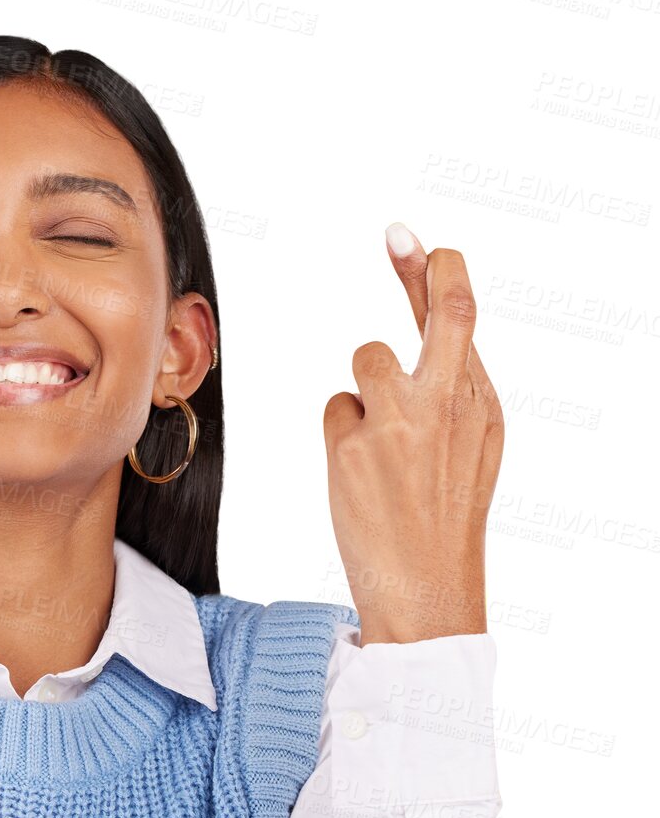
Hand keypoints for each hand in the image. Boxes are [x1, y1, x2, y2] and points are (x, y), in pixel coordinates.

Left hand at [322, 224, 504, 644]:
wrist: (426, 583)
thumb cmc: (442, 514)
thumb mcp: (469, 446)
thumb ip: (451, 388)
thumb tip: (427, 334)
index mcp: (480, 405)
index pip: (464, 321)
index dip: (440, 274)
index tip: (424, 242)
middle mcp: (447, 405)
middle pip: (440, 314)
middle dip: (420, 269)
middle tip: (399, 234)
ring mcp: (400, 422)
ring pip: (367, 359)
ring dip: (366, 389)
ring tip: (380, 443)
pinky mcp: (355, 446)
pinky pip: (337, 407)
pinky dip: (342, 430)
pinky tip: (360, 469)